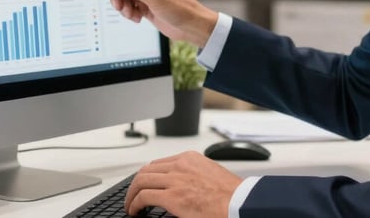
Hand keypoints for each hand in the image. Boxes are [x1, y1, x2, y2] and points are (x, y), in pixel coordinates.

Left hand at [125, 151, 242, 217]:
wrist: (238, 202)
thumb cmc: (230, 193)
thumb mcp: (209, 173)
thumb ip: (192, 175)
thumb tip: (181, 186)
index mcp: (189, 158)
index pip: (158, 163)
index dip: (147, 175)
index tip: (143, 185)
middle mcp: (180, 165)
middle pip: (146, 170)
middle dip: (135, 185)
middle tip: (132, 196)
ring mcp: (174, 179)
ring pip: (140, 182)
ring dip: (132, 195)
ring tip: (131, 206)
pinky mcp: (172, 197)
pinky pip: (143, 197)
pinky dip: (135, 205)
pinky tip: (135, 212)